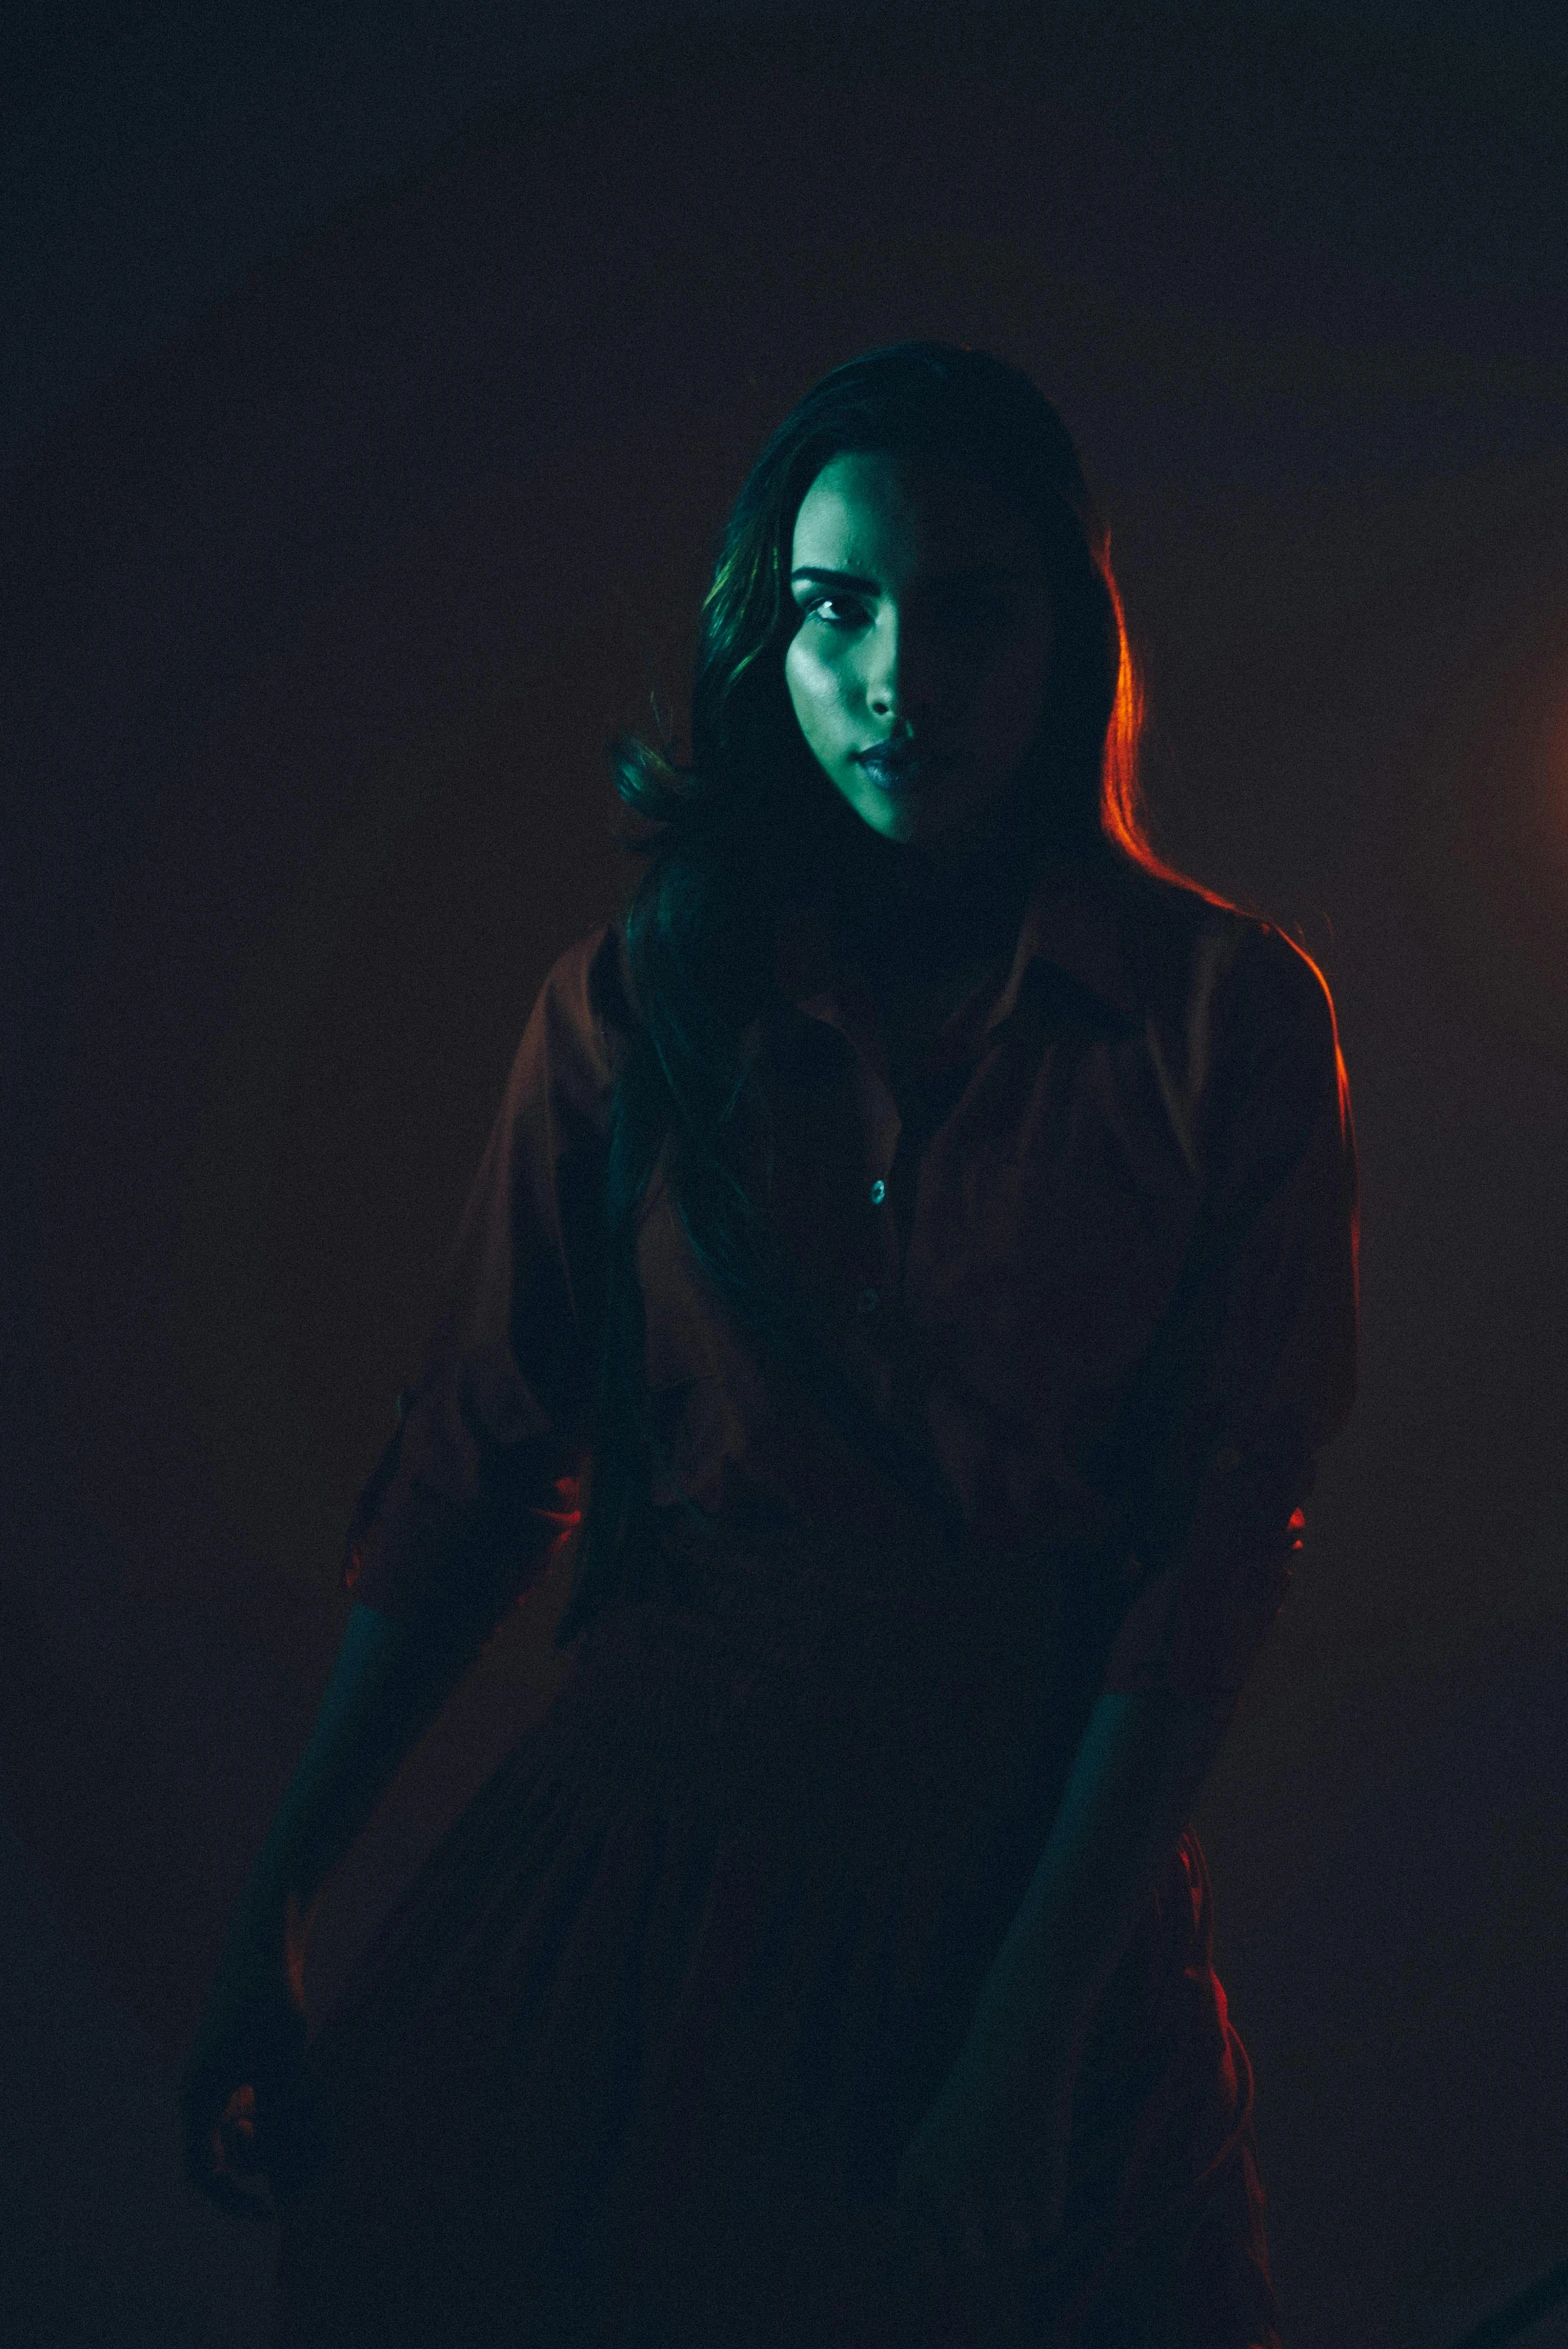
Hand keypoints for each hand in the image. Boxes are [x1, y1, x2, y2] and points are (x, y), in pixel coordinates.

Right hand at [179, 1896, 308, 2219]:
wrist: (265, 1942)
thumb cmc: (270, 2003)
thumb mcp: (282, 2069)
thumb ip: (277, 2124)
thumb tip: (276, 2174)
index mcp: (197, 2097)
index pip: (202, 2173)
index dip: (233, 2201)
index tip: (271, 2213)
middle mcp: (199, 2091)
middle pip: (228, 2154)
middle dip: (271, 2154)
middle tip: (311, 2131)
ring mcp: (216, 2075)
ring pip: (245, 2127)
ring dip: (280, 2126)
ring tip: (315, 2094)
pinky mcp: (234, 2059)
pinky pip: (252, 2103)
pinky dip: (279, 2104)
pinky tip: (306, 2080)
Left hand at [893, 2038, 1073, 2286]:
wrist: (1016, 2050)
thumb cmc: (976, 2098)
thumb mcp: (941, 2148)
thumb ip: (941, 2207)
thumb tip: (960, 2269)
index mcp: (915, 2181)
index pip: (921, 2258)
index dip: (937, 2265)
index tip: (951, 2263)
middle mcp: (948, 2196)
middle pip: (971, 2260)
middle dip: (986, 2241)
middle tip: (995, 2208)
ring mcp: (994, 2197)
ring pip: (1013, 2244)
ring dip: (1019, 2218)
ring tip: (1017, 2169)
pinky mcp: (1038, 2192)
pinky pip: (1046, 2229)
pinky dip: (1049, 2204)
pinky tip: (1042, 2162)